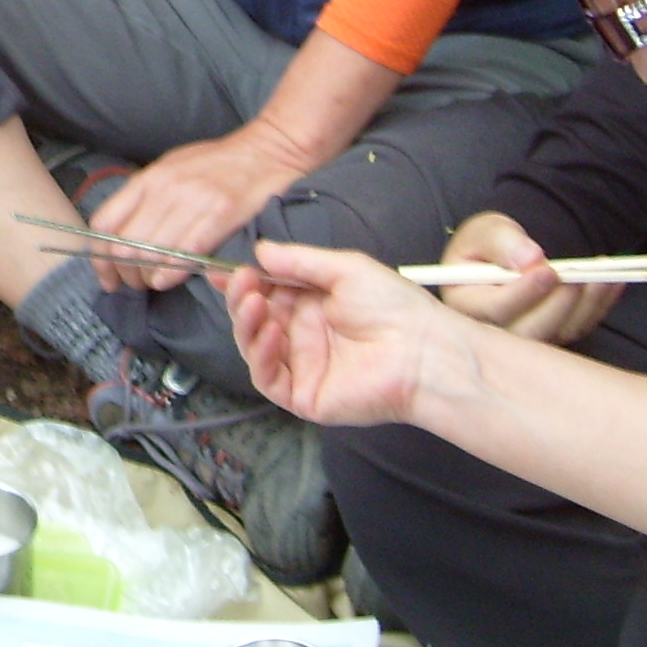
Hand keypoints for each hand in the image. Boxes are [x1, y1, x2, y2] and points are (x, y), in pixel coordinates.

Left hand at [84, 120, 319, 290]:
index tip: (107, 274)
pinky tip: (166, 280)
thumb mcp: (171, 168)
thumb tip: (121, 231)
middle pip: (123, 245)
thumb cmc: (218, 163)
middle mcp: (166, 189)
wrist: (269, 150)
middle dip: (123, 273)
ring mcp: (193, 201)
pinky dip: (170, 272)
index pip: (105, 223)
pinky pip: (185, 252)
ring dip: (146, 277)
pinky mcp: (221, 214)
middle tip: (133, 283)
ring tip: (152, 283)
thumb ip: (146, 197)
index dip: (99, 256)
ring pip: (150, 253)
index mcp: (149, 179)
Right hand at [225, 240, 465, 429]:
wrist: (424, 353)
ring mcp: (302, 366)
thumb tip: (260, 251)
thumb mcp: (345, 269)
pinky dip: (260, 354)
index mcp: (313, 305)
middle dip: (242, 298)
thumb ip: (299, 261)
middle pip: (255, 318)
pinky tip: (269, 333)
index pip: (267, 292)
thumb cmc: (395, 307)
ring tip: (253, 302)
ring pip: (254, 347)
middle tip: (242, 282)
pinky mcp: (303, 394)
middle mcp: (303, 335)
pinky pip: (267, 377)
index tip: (223, 270)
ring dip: (246, 323)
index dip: (244, 282)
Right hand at [439, 211, 622, 346]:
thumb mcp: (485, 230)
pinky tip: (612, 282)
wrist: (508, 254)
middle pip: (529, 332)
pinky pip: (580, 327)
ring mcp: (528, 336)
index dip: (522, 294)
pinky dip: (599, 306)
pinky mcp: (555, 334)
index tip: (545, 270)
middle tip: (573, 279)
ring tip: (601, 275)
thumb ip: (502, 241)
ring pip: (559, 334)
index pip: (494, 310)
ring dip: (584, 306)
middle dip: (556, 307)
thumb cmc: (490, 244)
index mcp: (466, 306)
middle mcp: (496, 330)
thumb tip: (530, 258)